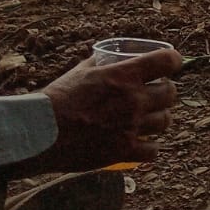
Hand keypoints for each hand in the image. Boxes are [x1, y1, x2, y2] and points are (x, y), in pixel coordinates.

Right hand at [32, 47, 183, 171]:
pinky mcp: (122, 152)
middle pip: (171, 93)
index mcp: (124, 76)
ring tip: (150, 118)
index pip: (167, 61)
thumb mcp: (80, 72)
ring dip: (160, 118)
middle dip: (166, 91)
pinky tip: (142, 144)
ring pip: (165, 121)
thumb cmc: (56, 99)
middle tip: (157, 93)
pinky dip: (149, 148)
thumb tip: (109, 57)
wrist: (36, 133)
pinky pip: (153, 151)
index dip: (173, 61)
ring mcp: (130, 127)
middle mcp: (132, 100)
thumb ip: (101, 64)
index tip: (172, 64)